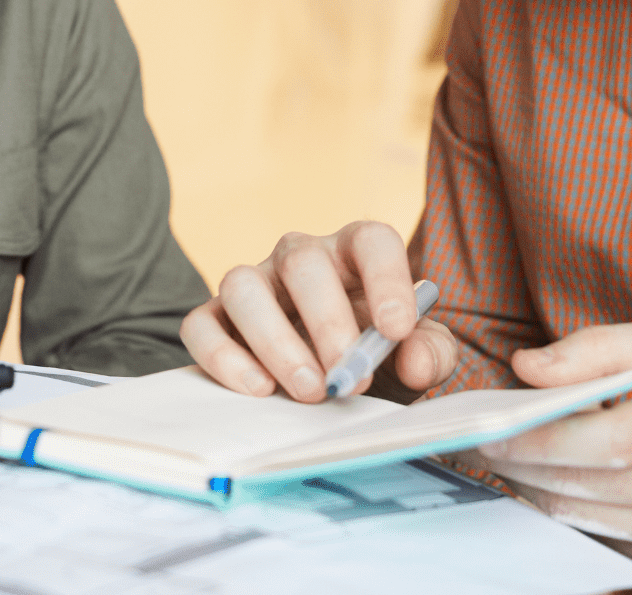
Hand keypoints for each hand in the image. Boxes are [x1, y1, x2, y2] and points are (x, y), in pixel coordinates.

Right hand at [178, 220, 460, 401]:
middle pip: (302, 262)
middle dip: (326, 322)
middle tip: (347, 378)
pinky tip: (259, 389)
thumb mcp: (416, 356)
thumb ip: (430, 353)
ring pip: (243, 285)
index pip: (372, 241)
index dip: (386, 279)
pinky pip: (201, 324)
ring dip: (275, 340)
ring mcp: (255, 284)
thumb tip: (413, 359)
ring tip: (308, 390)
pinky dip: (223, 357)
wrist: (337, 386)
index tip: (397, 331)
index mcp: (356, 253)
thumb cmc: (380, 359)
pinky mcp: (216, 319)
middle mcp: (301, 258)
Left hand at [470, 319, 631, 573]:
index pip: (609, 439)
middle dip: (526, 467)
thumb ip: (607, 347)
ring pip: (593, 521)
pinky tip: (557, 485)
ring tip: (512, 461)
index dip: (541, 438)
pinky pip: (613, 541)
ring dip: (541, 493)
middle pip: (592, 486)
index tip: (494, 427)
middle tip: (486, 443)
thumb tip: (531, 366)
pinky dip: (576, 515)